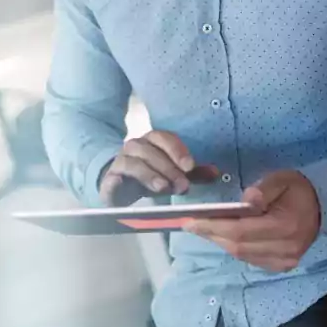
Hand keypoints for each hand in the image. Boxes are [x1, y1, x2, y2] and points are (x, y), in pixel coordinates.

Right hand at [99, 130, 219, 206]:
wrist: (117, 184)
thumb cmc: (148, 175)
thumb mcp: (172, 174)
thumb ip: (192, 173)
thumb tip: (216, 173)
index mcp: (151, 141)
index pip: (164, 138)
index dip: (177, 151)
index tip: (190, 167)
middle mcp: (135, 146)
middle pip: (150, 150)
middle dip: (168, 168)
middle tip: (182, 185)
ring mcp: (120, 161)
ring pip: (133, 161)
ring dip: (150, 174)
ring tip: (163, 188)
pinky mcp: (109, 178)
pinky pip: (114, 176)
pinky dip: (120, 180)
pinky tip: (131, 188)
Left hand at [184, 170, 320, 271]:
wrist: (323, 207)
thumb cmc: (298, 190)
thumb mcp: (282, 179)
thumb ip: (263, 189)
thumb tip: (245, 202)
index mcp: (286, 226)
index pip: (241, 231)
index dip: (214, 227)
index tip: (191, 221)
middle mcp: (285, 250)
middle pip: (238, 246)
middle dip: (211, 235)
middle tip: (190, 225)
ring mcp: (284, 261)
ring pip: (242, 255)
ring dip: (220, 242)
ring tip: (202, 229)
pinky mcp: (281, 266)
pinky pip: (250, 259)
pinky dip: (233, 247)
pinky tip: (222, 236)